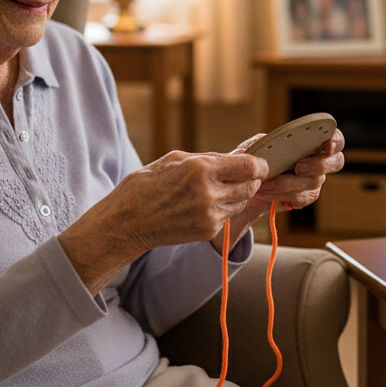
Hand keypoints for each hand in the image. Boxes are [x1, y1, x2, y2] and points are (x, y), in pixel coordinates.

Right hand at [57, 151, 268, 291]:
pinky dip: (225, 208)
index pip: (249, 166)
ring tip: (220, 187)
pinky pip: (228, 215)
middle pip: (251, 185)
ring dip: (238, 193)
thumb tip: (237, 155)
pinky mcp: (207, 231)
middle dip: (251, 178)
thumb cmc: (146, 185)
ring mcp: (210, 216)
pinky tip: (206, 202)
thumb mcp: (175, 159)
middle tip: (242, 174)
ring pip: (242, 202)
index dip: (259, 163)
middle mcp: (209, 193)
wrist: (126, 222)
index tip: (258, 162)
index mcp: (201, 169)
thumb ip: (210, 157)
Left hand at [224, 128, 346, 238]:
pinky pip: (301, 198)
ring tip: (265, 184)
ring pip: (313, 183)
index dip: (336, 141)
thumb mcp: (257, 146)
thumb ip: (261, 142)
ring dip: (288, 183)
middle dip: (319, 165)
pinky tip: (267, 192)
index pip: (335, 138)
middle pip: (336, 162)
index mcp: (312, 142)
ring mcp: (314, 180)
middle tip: (298, 167)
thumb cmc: (258, 159)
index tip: (327, 147)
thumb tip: (257, 147)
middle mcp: (318, 161)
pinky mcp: (305, 196)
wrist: (250, 184)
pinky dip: (281, 195)